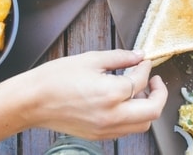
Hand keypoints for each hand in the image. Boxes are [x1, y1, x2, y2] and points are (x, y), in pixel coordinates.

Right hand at [23, 49, 167, 139]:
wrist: (32, 101)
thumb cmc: (55, 79)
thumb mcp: (90, 60)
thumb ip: (119, 58)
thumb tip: (138, 56)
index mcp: (111, 93)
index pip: (140, 81)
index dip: (145, 68)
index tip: (144, 61)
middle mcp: (112, 115)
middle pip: (153, 110)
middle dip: (159, 93)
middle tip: (155, 81)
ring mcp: (106, 129)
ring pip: (142, 125)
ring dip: (147, 108)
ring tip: (140, 92)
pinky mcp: (99, 136)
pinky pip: (126, 130)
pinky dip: (133, 117)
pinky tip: (124, 103)